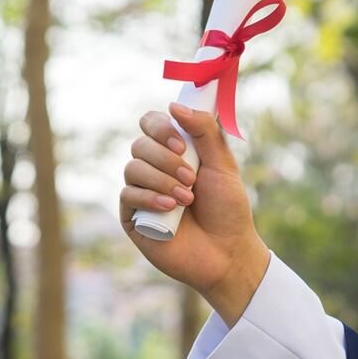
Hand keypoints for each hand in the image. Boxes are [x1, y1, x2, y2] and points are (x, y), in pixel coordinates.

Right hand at [119, 102, 269, 325]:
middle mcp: (154, 168)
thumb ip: (204, 131)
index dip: (160, 127)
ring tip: (187, 198)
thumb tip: (174, 106)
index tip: (181, 142)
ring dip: (161, 179)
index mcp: (174, 151)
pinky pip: (128, 194)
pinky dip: (149, 197)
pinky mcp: (133, 217)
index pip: (151, 123)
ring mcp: (141, 192)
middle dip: (165, 159)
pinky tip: (170, 208)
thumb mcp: (223, 164)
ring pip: (132, 168)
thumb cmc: (228, 209)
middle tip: (191, 177)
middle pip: (140, 144)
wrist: (227, 252)